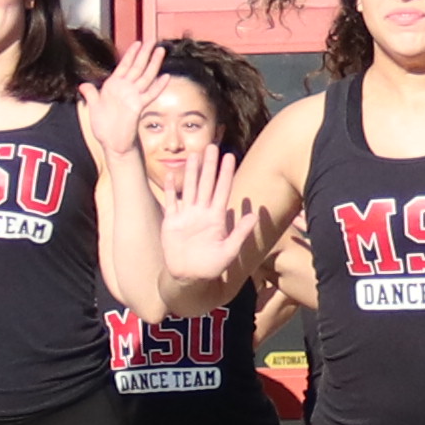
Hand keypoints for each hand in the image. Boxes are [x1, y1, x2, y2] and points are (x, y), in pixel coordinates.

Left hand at [75, 53, 157, 173]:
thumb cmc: (103, 126)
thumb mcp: (93, 107)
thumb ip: (91, 94)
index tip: (138, 43)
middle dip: (145, 53)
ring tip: (160, 52)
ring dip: (153, 64)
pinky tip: (165, 77)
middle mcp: (126, 89)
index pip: (125, 65)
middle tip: (153, 40)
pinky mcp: (138, 107)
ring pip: (146, 76)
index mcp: (114, 86)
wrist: (111, 143)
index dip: (131, 54)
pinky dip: (158, 86)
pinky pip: (149, 94)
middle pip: (138, 67)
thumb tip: (83, 84)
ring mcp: (134, 97)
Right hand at [153, 163, 253, 294]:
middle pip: (206, 183)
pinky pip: (171, 201)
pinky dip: (170, 188)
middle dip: (209, 165)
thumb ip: (240, 232)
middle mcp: (201, 213)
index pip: (222, 190)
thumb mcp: (229, 250)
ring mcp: (186, 216)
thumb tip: (254, 215)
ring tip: (194, 155)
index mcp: (216, 218)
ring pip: (189, 188)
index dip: (225, 173)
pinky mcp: (171, 222)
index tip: (230, 156)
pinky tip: (170, 175)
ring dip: (191, 172)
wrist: (189, 278)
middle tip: (211, 146)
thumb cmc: (211, 267)